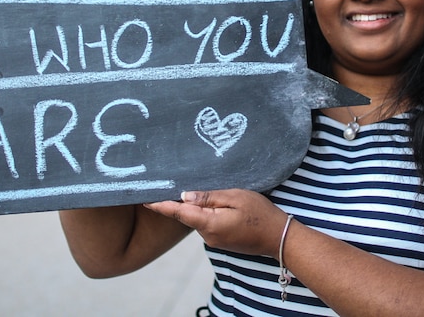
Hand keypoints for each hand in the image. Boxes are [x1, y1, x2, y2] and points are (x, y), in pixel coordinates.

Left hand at [145, 189, 288, 257]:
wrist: (279, 238)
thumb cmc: (261, 214)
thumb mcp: (236, 197)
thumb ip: (209, 197)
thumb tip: (185, 195)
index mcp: (209, 224)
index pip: (179, 213)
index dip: (161, 205)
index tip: (144, 199)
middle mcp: (208, 236)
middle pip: (188, 214)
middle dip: (182, 201)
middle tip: (172, 181)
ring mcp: (214, 241)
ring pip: (198, 218)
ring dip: (199, 206)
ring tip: (207, 190)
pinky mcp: (221, 241)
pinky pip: (208, 224)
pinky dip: (208, 213)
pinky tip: (218, 204)